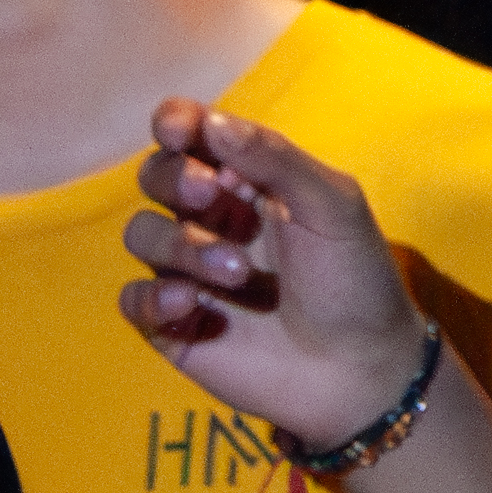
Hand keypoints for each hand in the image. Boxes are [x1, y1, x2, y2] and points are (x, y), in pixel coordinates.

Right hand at [116, 100, 437, 440]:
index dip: (175, 123)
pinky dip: (153, 296)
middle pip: (156, 176)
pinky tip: (191, 304)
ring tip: (235, 275)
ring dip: (180, 246)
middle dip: (175, 180)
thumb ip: (274, 158)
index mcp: (248, 182)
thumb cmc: (354, 281)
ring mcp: (187, 273)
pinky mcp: (172, 325)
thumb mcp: (332, 205)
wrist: (358, 371)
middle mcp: (210, 220)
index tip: (178, 129)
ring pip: (142, 234)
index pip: (194, 137)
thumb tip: (209, 122)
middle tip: (211, 198)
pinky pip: (133, 298)